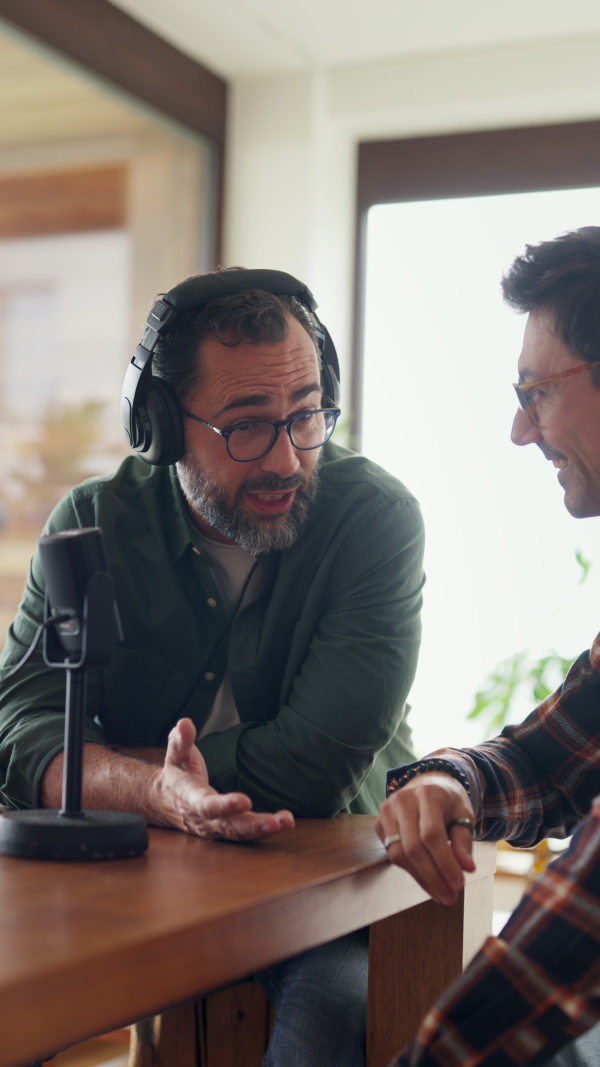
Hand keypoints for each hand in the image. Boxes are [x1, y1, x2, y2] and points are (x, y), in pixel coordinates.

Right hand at [152, 718, 294, 841]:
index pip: (207, 805)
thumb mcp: (176, 753)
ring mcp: (213, 828)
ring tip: (285, 823)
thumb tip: (185, 723)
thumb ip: (181, 739)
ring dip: (262, 830)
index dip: (225, 805)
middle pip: (227, 826)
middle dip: (251, 825)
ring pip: (238, 833)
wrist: (165, 800)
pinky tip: (283, 824)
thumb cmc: (177, 772)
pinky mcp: (224, 831)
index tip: (246, 801)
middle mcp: (202, 818)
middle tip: (275, 823)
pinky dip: (263, 831)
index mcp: (190, 797)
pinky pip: (243, 834)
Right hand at [375, 772, 475, 904]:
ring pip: (399, 854)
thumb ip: (464, 840)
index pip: (432, 834)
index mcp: (428, 793)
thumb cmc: (448, 802)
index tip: (459, 884)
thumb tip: (467, 868)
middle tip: (450, 896)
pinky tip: (428, 882)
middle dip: (433, 877)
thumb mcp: (463, 814)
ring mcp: (387, 811)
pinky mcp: (379, 824)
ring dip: (422, 879)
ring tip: (441, 894)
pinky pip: (393, 855)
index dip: (445, 863)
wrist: (427, 784)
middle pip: (413, 847)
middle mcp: (403, 800)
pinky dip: (412, 872)